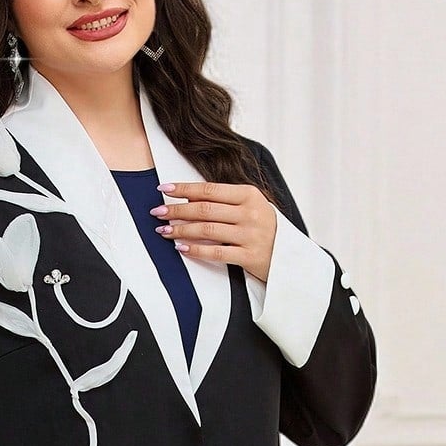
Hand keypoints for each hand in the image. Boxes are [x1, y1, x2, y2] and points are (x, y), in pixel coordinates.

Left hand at [151, 180, 277, 282]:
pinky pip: (216, 252)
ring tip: (163, 230)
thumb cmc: (264, 228)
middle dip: (176, 210)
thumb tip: (188, 198)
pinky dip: (196, 250)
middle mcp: (250, 213)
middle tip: (157, 212)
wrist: (289, 257)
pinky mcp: (249, 256)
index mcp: (250, 195)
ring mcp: (250, 235)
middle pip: (205, 209)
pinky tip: (180, 248)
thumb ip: (225, 201)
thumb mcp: (251, 206)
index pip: (209, 190)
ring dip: (181, 230)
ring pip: (207, 230)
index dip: (184, 189)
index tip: (163, 189)